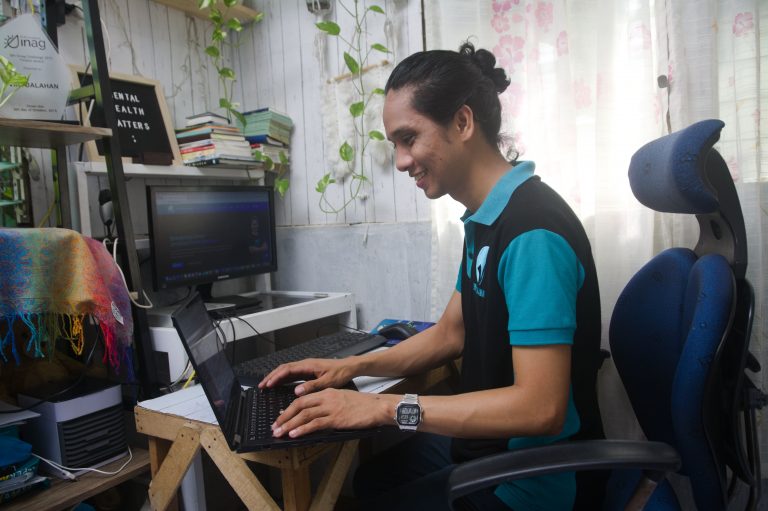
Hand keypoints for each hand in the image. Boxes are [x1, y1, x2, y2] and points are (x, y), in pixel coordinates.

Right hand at [258, 357, 355, 395]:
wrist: (349, 367)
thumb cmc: (340, 373)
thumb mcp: (327, 382)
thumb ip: (312, 386)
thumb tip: (296, 391)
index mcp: (308, 365)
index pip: (287, 370)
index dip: (276, 377)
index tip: (267, 384)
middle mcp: (305, 365)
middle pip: (283, 369)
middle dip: (271, 376)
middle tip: (261, 386)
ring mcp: (306, 368)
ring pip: (286, 371)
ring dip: (276, 377)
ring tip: (266, 386)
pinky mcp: (308, 372)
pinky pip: (292, 374)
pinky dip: (283, 379)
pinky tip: (279, 385)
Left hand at [271, 388, 389, 437]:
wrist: (377, 407)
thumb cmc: (363, 405)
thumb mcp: (343, 399)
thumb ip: (329, 403)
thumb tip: (316, 414)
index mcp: (327, 392)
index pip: (303, 399)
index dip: (290, 408)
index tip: (281, 416)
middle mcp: (326, 398)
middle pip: (299, 405)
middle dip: (284, 416)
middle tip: (275, 426)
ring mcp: (331, 408)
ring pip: (304, 415)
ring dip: (289, 424)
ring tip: (279, 432)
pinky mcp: (336, 419)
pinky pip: (315, 424)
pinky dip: (302, 429)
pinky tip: (294, 434)